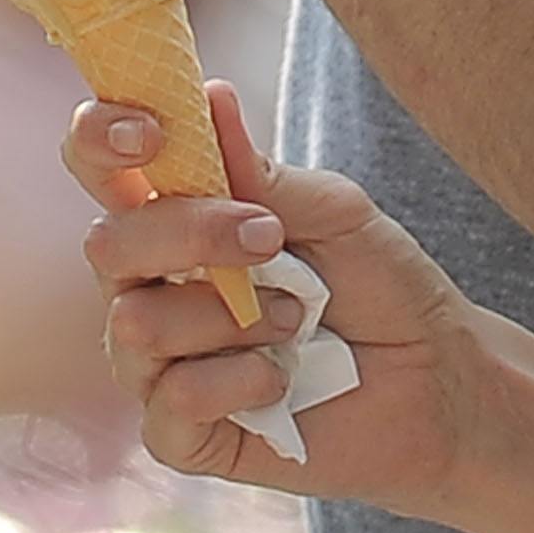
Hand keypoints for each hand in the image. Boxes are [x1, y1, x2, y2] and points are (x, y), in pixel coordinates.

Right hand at [70, 83, 492, 512]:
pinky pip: (170, 403)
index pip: (101, 168)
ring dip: (231, 317)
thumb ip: (263, 173)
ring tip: (296, 319)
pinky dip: (238, 380)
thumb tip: (209, 97)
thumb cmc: (379, 284)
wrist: (434, 379)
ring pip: (135, 325)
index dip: (99, 139)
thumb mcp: (335, 212)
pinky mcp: (179, 434)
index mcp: (179, 219)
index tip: (149, 132)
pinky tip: (281, 377)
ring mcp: (158, 364)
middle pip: (107, 245)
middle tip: (270, 238)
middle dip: (190, 233)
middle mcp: (152, 287)